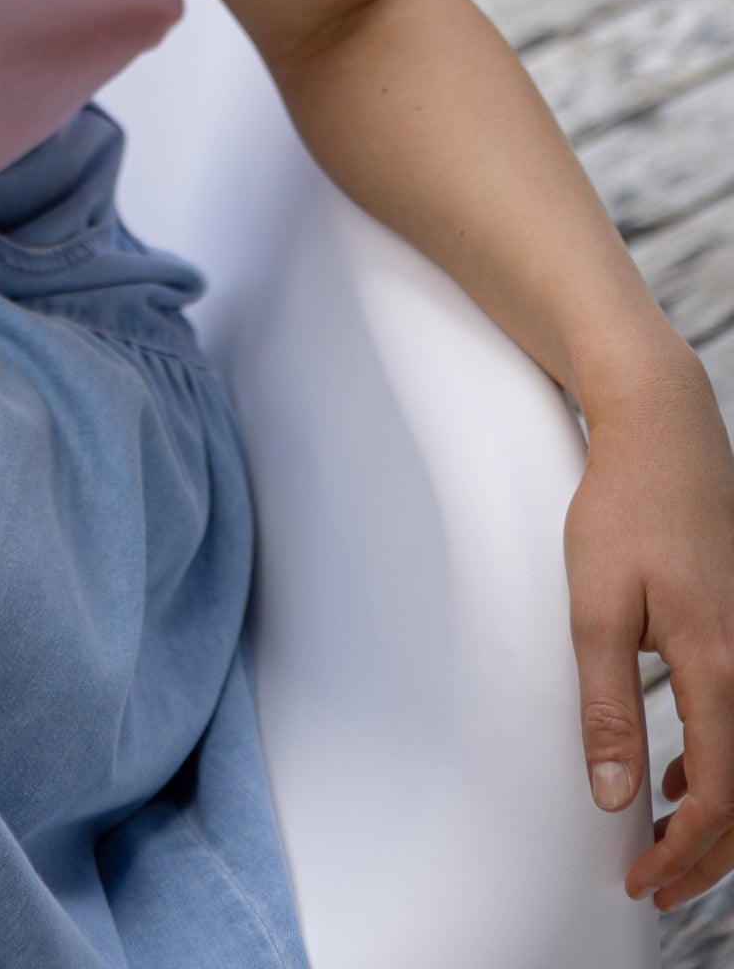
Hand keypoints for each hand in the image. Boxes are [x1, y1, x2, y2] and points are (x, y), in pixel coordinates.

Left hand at [566, 343, 733, 908]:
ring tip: (663, 837)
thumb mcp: (595, 607)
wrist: (665, 433)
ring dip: (720, 812)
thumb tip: (613, 794)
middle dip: (709, 854)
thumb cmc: (624, 507)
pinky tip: (676, 768)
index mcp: (721, 668)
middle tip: (656, 882)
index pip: (719, 796)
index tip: (640, 876)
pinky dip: (723, 763)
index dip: (682, 851)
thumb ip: (606, 704)